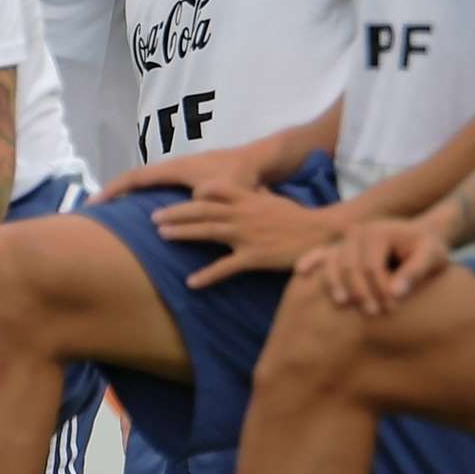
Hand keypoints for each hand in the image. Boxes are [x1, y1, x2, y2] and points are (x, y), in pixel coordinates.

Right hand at [96, 145, 264, 201]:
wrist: (259, 162)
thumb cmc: (241, 177)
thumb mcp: (222, 192)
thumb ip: (202, 201)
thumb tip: (183, 211)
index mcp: (175, 169)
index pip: (135, 177)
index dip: (113, 189)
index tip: (93, 202)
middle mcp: (173, 167)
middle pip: (135, 178)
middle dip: (113, 191)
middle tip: (92, 208)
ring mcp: (180, 171)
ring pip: (146, 183)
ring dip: (127, 193)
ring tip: (109, 210)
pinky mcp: (188, 178)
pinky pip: (158, 187)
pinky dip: (145, 195)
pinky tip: (141, 210)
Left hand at [154, 185, 342, 288]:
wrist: (320, 233)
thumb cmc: (298, 218)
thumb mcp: (272, 201)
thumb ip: (253, 197)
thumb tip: (242, 191)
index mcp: (247, 199)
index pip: (213, 193)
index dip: (190, 197)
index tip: (171, 199)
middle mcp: (243, 214)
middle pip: (203, 211)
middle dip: (177, 214)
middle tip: (153, 217)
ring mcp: (247, 235)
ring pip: (209, 232)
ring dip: (183, 233)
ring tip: (162, 236)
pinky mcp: (254, 257)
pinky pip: (226, 267)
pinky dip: (207, 275)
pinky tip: (191, 282)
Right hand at [295, 213, 453, 315]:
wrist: (422, 238)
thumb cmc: (429, 249)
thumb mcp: (433, 256)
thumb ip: (416, 272)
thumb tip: (395, 293)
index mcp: (379, 231)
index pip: (372, 265)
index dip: (380, 289)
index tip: (393, 308)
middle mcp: (359, 232)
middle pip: (350, 265)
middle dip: (361, 291)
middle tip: (374, 314)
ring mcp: (348, 239)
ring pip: (333, 262)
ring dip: (336, 284)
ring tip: (344, 304)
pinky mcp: (342, 247)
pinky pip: (322, 253)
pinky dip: (312, 260)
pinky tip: (302, 272)